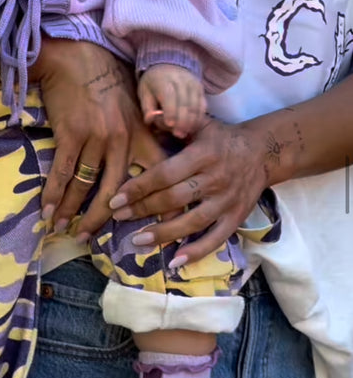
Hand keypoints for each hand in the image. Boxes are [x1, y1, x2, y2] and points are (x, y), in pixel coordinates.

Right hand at [32, 38, 164, 236]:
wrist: (76, 56)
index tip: (152, 229)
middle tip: (88, 238)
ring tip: (63, 228)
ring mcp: (96, 138)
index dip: (155, 204)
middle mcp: (122, 140)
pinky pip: (63, 172)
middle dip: (100, 219)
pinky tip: (48, 210)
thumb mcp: (135, 103)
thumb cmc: (107, 77)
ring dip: (73, 211)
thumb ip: (145, 131)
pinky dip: (54, 194)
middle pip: (115, 191)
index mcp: (141, 133)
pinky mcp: (71, 134)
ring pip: (85, 185)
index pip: (154, 175)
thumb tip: (155, 157)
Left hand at [109, 116, 268, 264]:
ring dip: (164, 234)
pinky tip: (175, 262)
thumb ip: (172, 121)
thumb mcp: (200, 122)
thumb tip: (146, 116)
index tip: (116, 198)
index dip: (139, 187)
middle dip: (143, 209)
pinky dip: (197, 252)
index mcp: (202, 155)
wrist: (262, 152)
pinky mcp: (236, 217)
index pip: (165, 174)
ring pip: (192, 222)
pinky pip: (216, 238)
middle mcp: (215, 179)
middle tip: (117, 217)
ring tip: (138, 240)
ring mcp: (226, 201)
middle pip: (174, 199)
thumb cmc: (222, 137)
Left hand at [138, 63, 205, 137]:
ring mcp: (193, 84)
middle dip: (182, 121)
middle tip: (179, 135)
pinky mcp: (200, 88)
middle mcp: (180, 81)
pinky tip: (193, 126)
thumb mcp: (144, 92)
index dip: (171, 112)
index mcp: (163, 81)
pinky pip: (203, 104)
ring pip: (196, 105)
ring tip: (186, 133)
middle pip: (185, 103)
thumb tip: (150, 120)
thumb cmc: (153, 83)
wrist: (168, 64)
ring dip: (192, 121)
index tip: (170, 125)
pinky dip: (199, 117)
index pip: (169, 97)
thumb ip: (147, 107)